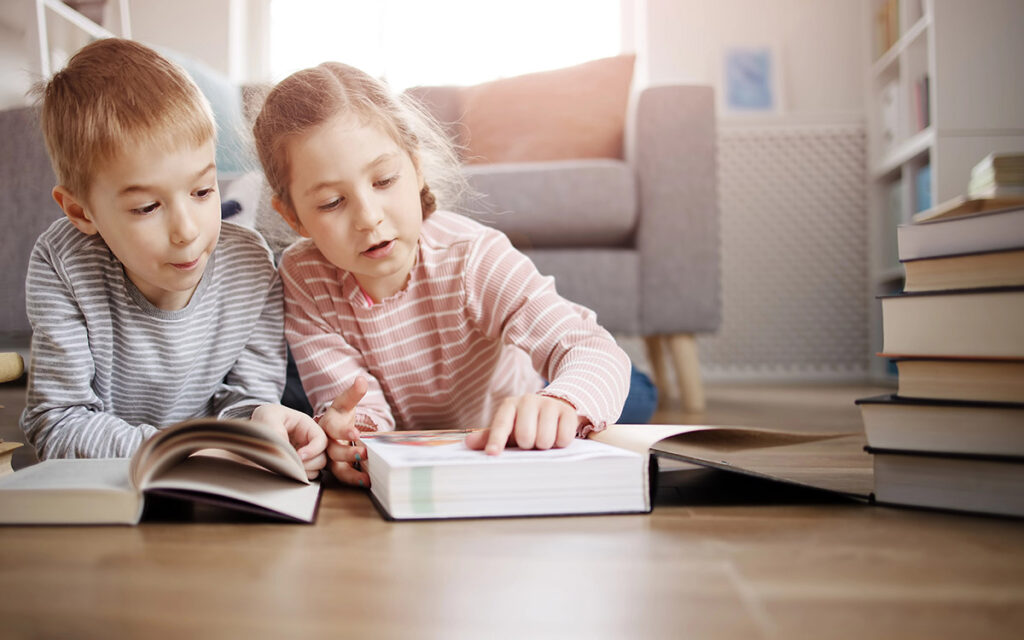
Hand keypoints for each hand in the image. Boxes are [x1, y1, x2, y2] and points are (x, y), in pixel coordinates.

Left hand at [251, 404, 327, 479]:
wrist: (251, 434)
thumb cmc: (263, 419)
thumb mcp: (268, 415)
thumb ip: (276, 427)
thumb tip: (285, 448)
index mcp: (306, 426)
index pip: (321, 439)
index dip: (313, 449)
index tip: (299, 455)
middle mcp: (309, 441)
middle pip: (323, 456)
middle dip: (309, 462)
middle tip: (292, 463)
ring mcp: (305, 454)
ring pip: (317, 468)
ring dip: (305, 471)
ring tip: (289, 468)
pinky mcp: (300, 466)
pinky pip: (308, 476)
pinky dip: (300, 477)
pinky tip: (288, 472)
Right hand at [320, 377, 370, 486]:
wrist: (333, 429)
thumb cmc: (339, 416)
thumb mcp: (345, 403)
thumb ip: (354, 393)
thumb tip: (361, 379)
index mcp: (328, 424)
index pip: (334, 428)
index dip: (344, 431)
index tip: (356, 434)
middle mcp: (326, 442)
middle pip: (333, 450)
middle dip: (348, 453)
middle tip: (363, 453)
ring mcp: (330, 457)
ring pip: (336, 467)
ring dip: (351, 473)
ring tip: (366, 477)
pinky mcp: (336, 468)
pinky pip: (343, 476)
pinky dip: (353, 480)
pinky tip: (367, 481)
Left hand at [465, 394, 580, 454]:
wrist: (554, 407)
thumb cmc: (525, 424)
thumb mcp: (507, 430)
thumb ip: (489, 437)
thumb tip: (468, 443)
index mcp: (509, 405)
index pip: (501, 425)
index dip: (496, 440)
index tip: (493, 453)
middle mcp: (528, 401)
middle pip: (526, 436)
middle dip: (529, 446)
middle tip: (530, 442)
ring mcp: (549, 404)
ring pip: (545, 439)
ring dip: (545, 446)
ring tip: (543, 439)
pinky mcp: (567, 411)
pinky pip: (564, 438)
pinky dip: (561, 443)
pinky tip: (557, 436)